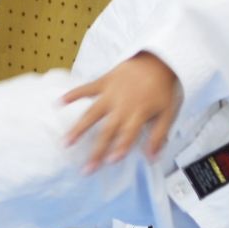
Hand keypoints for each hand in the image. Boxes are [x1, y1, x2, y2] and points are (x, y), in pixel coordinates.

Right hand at [63, 52, 180, 170]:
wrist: (158, 59)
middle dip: (96, 150)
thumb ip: (159, 136)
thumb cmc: (162, 88)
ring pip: (91, 114)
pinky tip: (60, 102)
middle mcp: (121, 105)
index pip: (127, 135)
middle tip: (86, 168)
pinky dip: (73, 94)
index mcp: (138, 113)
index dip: (119, 148)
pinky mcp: (103, 82)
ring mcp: (110, 94)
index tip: (109, 162)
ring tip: (66, 142)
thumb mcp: (169, 113)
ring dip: (78, 129)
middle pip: (107, 131)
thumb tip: (152, 157)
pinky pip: (86, 89)